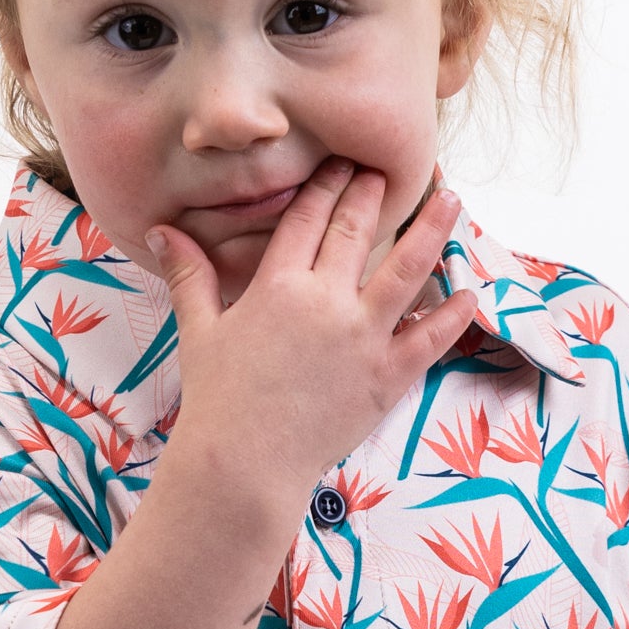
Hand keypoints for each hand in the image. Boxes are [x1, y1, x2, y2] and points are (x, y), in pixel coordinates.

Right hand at [150, 160, 481, 505]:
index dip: (326, 184)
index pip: (308, 217)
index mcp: (278, 285)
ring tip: (452, 200)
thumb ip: (190, 275)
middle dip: (374, 193)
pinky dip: (452, 313)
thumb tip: (160, 231)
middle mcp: (326, 302)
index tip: (342, 162)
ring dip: (433, 230)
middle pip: (358, 230)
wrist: (244, 466)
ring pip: (409, 269)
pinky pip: (431, 337)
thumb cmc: (217, 401)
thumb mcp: (199, 331)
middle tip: (389, 169)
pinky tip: (468, 291)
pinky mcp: (387, 376)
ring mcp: (362, 338)